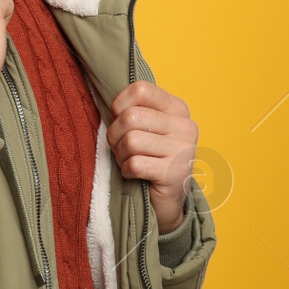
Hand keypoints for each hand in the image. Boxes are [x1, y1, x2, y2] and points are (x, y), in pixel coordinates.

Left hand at [107, 80, 198, 234]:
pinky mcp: (175, 173)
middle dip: (115, 135)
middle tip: (121, 147)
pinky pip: (134, 164)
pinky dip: (126, 170)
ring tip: (130, 160)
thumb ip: (133, 108)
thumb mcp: (145, 126)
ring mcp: (184, 150)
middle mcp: (185, 126)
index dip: (119, 104)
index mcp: (177, 108)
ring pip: (130, 140)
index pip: (140, 90)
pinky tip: (135, 174)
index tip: (118, 118)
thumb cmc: (148, 156)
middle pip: (130, 117)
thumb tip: (102, 93)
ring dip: (121, 154)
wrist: (166, 198)